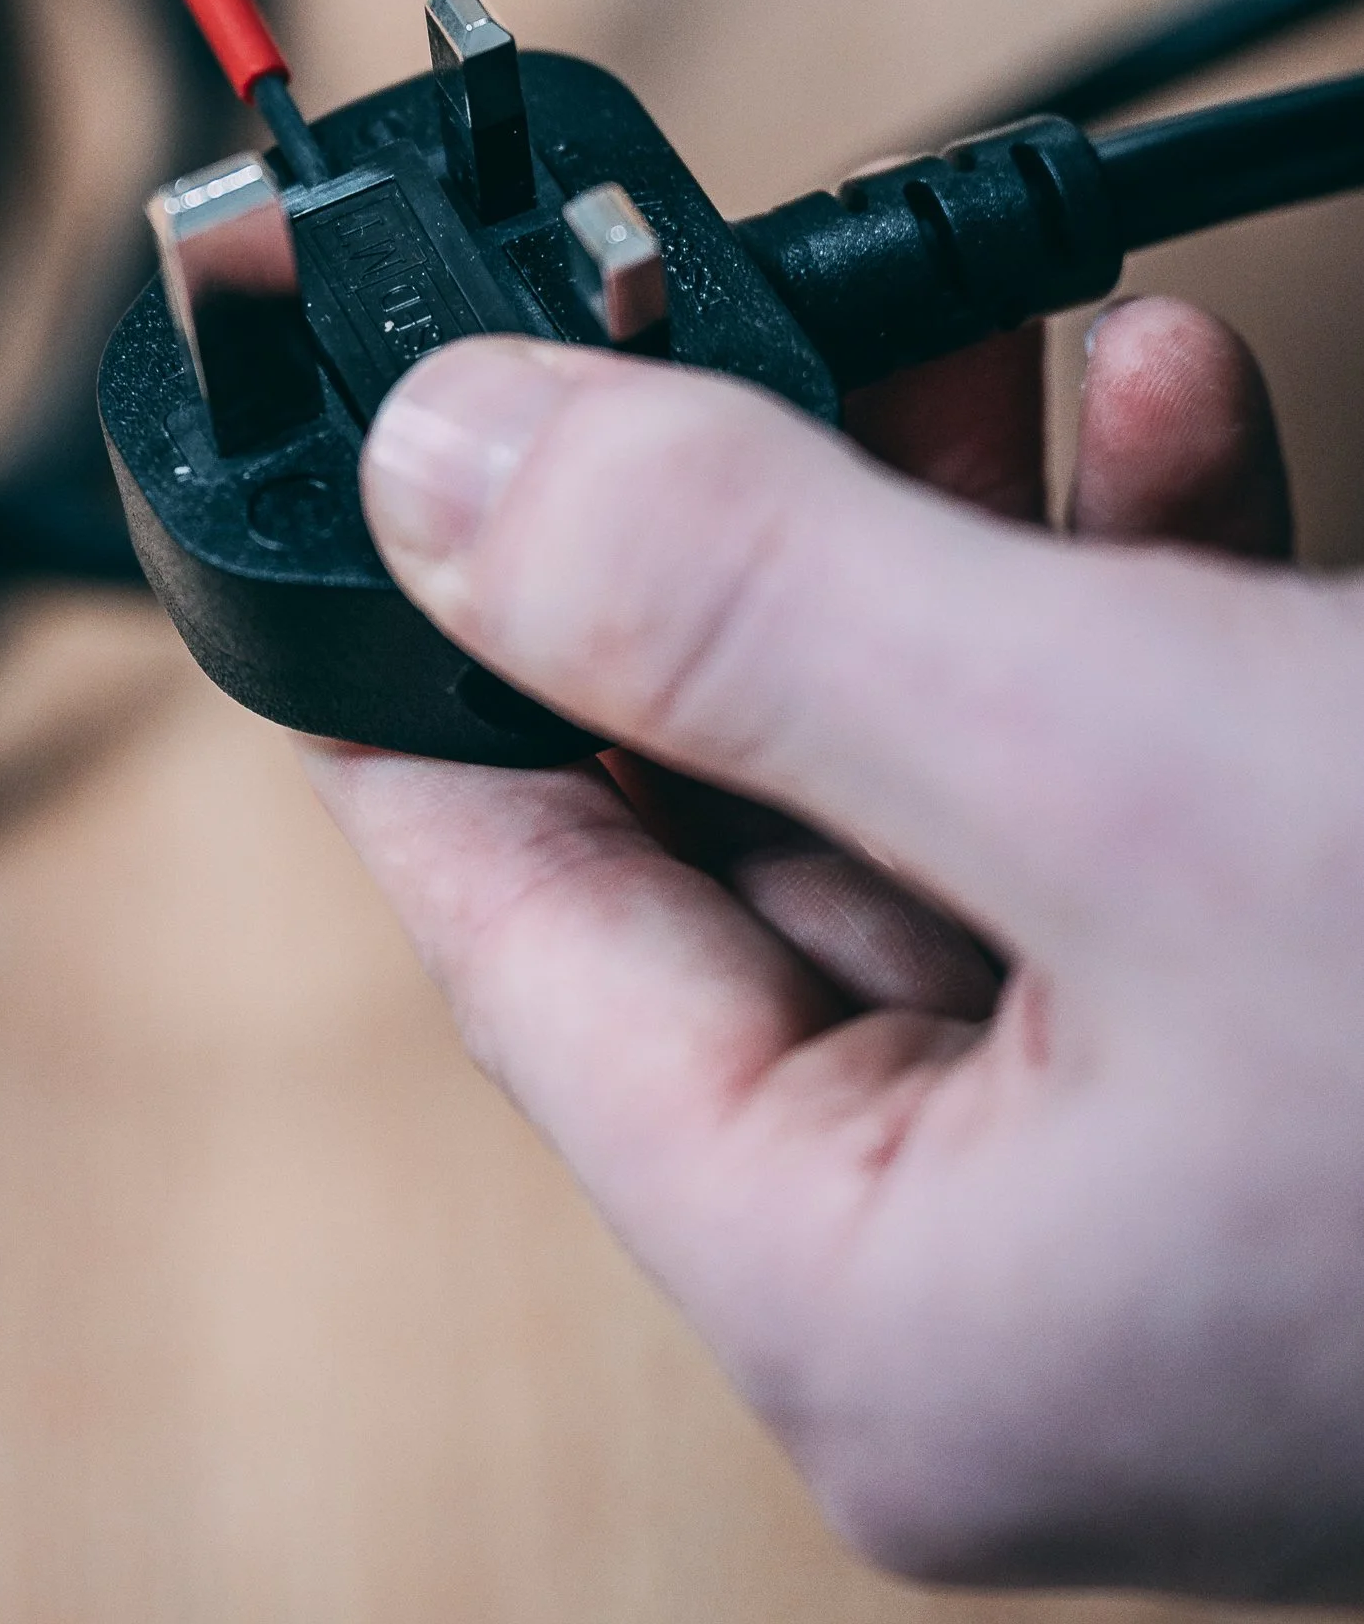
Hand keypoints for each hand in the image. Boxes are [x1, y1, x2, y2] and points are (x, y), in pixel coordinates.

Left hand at [304, 297, 1363, 1600]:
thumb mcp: (1122, 774)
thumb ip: (754, 615)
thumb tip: (450, 479)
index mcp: (874, 1294)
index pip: (520, 936)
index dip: (416, 676)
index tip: (354, 482)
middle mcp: (996, 1267)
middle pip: (731, 839)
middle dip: (726, 553)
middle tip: (682, 329)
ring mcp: (1166, 1160)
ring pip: (942, 789)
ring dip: (941, 540)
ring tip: (949, 334)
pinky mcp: (1304, 1048)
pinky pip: (1131, 802)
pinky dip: (1126, 601)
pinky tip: (1152, 416)